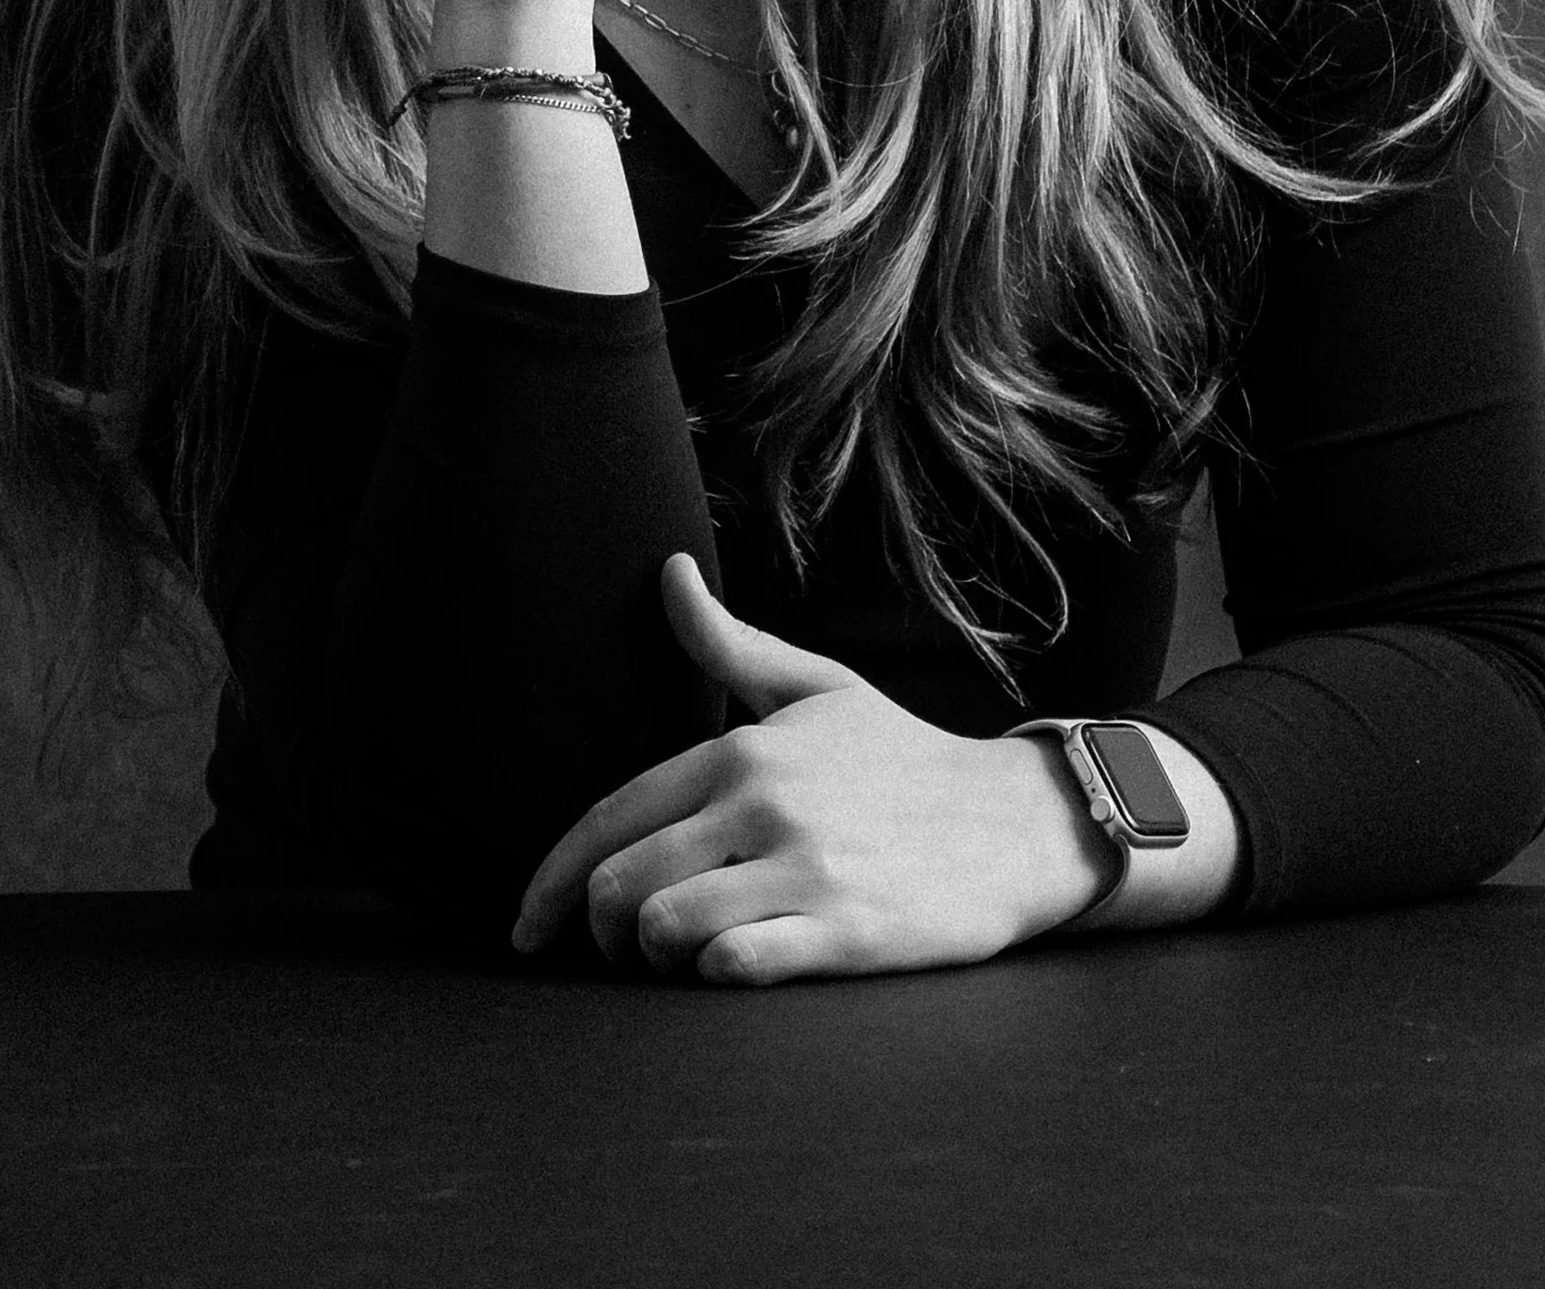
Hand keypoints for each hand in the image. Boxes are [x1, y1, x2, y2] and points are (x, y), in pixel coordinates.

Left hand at [511, 554, 1114, 985]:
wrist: (1017, 822)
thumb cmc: (903, 757)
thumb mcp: (816, 688)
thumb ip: (726, 643)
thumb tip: (666, 569)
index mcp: (743, 750)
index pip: (609, 817)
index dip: (551, 880)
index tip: (527, 925)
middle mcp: (765, 805)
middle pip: (621, 883)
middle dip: (598, 931)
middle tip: (616, 948)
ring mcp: (806, 870)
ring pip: (666, 930)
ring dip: (654, 958)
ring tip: (673, 957)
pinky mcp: (847, 933)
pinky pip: (737, 967)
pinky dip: (714, 976)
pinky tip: (729, 967)